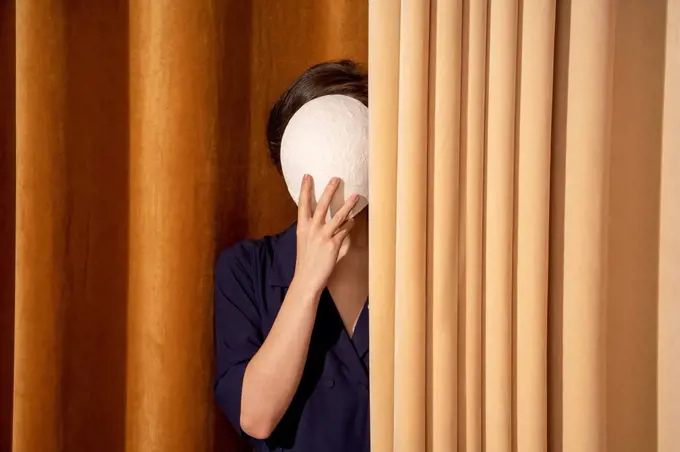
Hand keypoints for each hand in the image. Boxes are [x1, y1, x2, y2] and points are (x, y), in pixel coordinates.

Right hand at [293, 175, 358, 295]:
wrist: (306, 279)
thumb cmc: (307, 262)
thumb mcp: (306, 243)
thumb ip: (318, 231)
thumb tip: (330, 224)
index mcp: (302, 228)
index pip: (303, 204)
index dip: (305, 189)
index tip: (307, 176)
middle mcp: (311, 229)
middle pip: (322, 205)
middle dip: (329, 190)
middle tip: (336, 178)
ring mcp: (322, 237)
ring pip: (338, 217)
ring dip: (348, 205)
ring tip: (355, 196)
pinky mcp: (333, 245)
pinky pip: (344, 231)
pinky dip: (350, 225)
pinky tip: (354, 221)